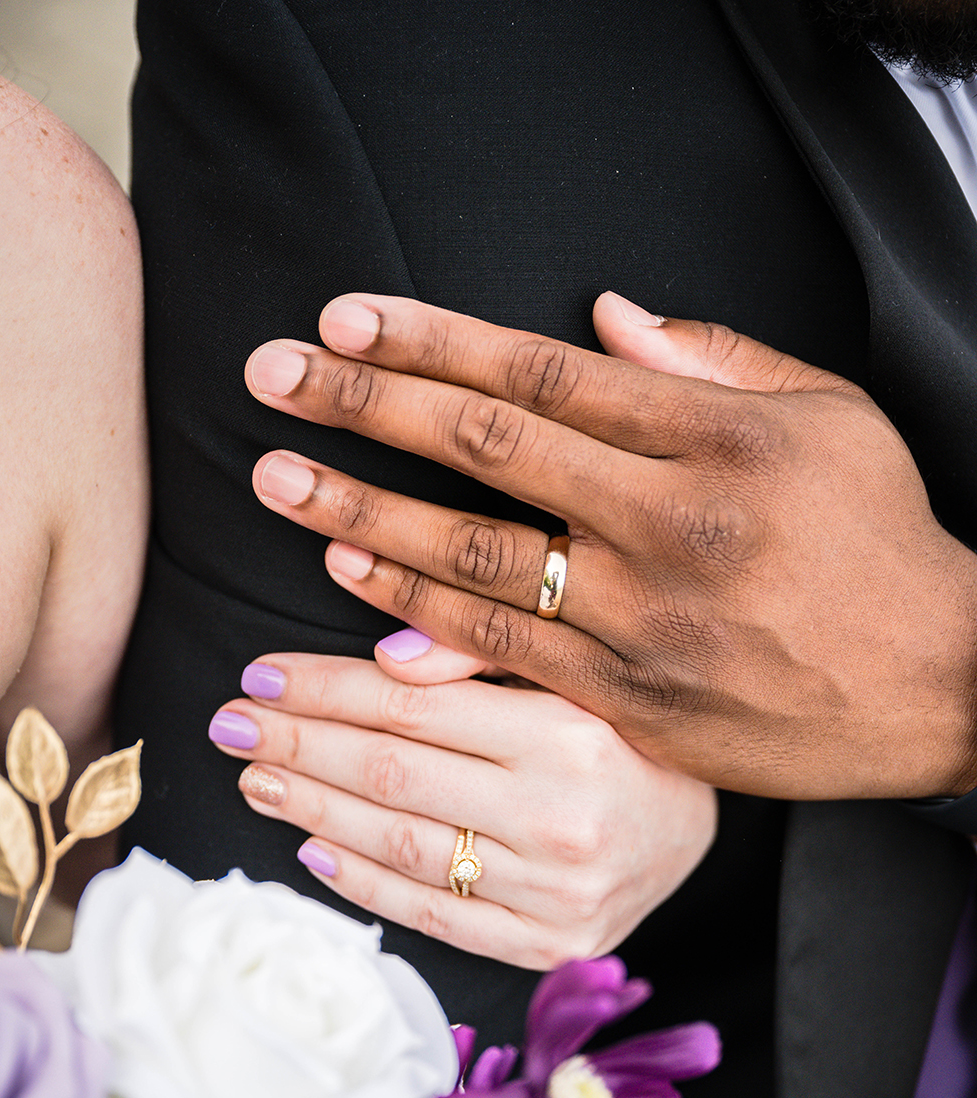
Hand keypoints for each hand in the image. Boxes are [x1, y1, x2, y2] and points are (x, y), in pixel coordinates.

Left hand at [208, 654, 716, 969]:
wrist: (702, 829)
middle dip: (298, 746)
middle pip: (393, 778)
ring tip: (256, 781)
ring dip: (312, 812)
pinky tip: (313, 849)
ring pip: (402, 848)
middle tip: (231, 726)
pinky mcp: (548, 946)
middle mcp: (564, 820)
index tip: (261, 677)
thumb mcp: (575, 671)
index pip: (412, 710)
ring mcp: (556, 895)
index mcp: (573, 736)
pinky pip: (434, 916)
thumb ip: (483, 656)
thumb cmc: (628, 735)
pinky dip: (364, 883)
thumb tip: (380, 656)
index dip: (324, 690)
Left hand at [243, 292, 976, 800]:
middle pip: (488, 450)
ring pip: (476, 557)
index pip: (542, 372)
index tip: (346, 321)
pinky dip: (423, 616)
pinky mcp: (634, 698)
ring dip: (363, 514)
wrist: (941, 685)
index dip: (432, 341)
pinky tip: (356, 582)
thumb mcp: (828, 419)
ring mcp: (646, 618)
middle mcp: (669, 523)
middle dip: (367, 407)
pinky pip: (506, 651)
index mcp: (714, 438)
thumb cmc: (882, 542)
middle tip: (273, 377)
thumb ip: (712, 362)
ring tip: (279, 479)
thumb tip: (605, 314)